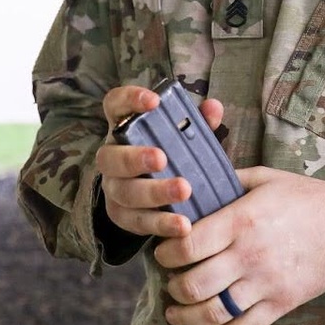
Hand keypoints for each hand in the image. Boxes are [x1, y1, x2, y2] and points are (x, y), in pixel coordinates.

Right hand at [94, 84, 224, 242]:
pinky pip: (137, 222)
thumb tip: (214, 107)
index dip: (130, 100)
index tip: (154, 101)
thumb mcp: (183, 135)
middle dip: (135, 158)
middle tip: (161, 158)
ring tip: (184, 190)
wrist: (155, 192)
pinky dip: (161, 224)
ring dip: (154, 192)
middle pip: (111, 157)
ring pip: (125, 193)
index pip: (115, 105)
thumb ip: (197, 121)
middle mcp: (111, 157)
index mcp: (123, 127)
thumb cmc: (171, 152)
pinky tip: (183, 225)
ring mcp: (114, 188)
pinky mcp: (122, 216)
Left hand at [155, 166, 324, 324]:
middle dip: (173, 286)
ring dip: (186, 316)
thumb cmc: (304, 197)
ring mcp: (266, 284)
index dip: (166, 253)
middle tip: (170, 281)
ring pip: (213, 312)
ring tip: (175, 312)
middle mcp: (250, 255)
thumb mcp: (264, 178)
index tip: (163, 253)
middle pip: (194, 284)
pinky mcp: (281, 304)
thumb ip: (227, 181)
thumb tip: (192, 184)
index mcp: (241, 220)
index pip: (187, 245)